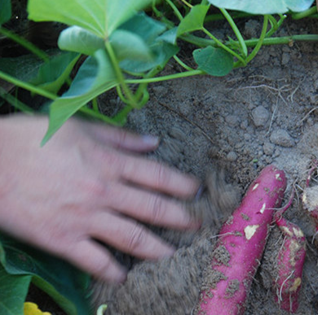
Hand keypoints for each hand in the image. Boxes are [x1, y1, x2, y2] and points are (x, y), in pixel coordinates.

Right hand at [0, 115, 199, 282]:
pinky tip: (125, 277)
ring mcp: (85, 218)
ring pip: (133, 238)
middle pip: (154, 209)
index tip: (198, 192)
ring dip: (158, 249)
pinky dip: (113, 271)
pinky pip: (95, 261)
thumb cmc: (32, 139)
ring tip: (173, 255)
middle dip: (181, 218)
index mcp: (109, 162)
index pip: (158, 176)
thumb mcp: (79, 127)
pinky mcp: (63, 239)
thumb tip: (153, 143)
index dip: (183, 186)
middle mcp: (105, 191)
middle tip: (198, 225)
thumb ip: (120, 138)